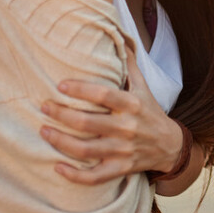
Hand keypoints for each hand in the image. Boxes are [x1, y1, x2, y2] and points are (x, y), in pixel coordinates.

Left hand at [40, 49, 182, 184]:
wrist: (169, 145)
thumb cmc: (149, 111)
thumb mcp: (143, 86)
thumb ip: (129, 63)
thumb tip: (118, 36)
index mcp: (132, 104)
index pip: (104, 95)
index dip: (81, 90)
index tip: (60, 85)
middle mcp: (127, 128)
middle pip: (89, 123)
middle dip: (62, 115)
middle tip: (44, 107)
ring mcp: (123, 151)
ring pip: (86, 150)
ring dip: (61, 142)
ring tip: (44, 131)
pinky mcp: (120, 169)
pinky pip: (94, 177)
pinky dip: (74, 175)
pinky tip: (57, 166)